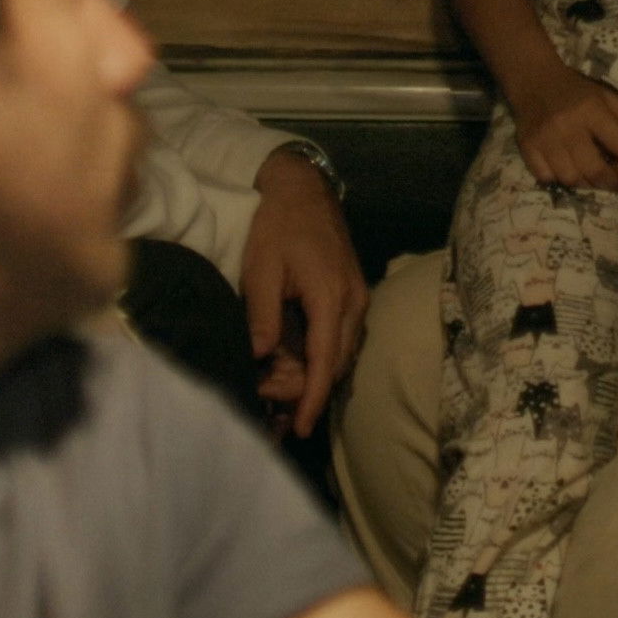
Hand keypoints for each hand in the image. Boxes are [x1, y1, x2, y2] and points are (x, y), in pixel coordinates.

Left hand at [239, 151, 366, 437]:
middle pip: (338, 364)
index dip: (313, 398)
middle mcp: (354, 303)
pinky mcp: (353, 293)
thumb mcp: (261, 268)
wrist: (303, 189)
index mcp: (331, 298)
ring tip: (287, 397)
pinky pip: (343, 337)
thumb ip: (263, 315)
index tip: (302, 428)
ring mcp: (358, 298)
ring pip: (343, 353)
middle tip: (279, 413)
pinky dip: (324, 357)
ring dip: (319, 376)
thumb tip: (259, 357)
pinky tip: (302, 366)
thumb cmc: (277, 225)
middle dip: (312, 392)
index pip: (325, 362)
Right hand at [510, 70, 617, 190]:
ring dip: (584, 183)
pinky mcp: (527, 147)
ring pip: (570, 178)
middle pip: (595, 170)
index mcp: (592, 110)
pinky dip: (557, 178)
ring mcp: (545, 138)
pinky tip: (566, 169)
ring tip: (591, 178)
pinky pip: (545, 177)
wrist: (534, 81)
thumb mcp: (606, 97)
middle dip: (611, 183)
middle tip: (615, 183)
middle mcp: (568, 125)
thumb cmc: (576, 91)